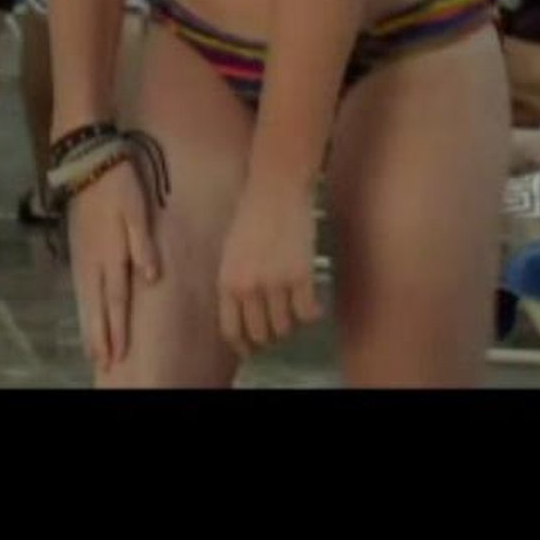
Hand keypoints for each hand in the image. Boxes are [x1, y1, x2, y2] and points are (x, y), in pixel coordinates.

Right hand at [65, 162, 161, 373]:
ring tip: (91, 348)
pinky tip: (84, 314)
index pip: (116, 299)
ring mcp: (81, 254)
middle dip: (101, 335)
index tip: (119, 354)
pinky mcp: (77, 247)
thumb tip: (150, 277)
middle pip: (97, 305)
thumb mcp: (137, 209)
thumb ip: (143, 245)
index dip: (118, 327)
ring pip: (85, 298)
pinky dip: (82, 305)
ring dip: (89, 325)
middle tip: (102, 362)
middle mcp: (93, 260)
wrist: (85, 160)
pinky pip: (79, 285)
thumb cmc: (118, 182)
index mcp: (111, 253)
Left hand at [216, 181, 321, 356]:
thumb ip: (235, 284)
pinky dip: (311, 314)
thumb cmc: (251, 217)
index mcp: (227, 281)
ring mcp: (276, 283)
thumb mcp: (230, 254)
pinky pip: (307, 313)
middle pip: (260, 334)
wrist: (276, 190)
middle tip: (277, 330)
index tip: (251, 350)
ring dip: (289, 325)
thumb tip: (244, 317)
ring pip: (284, 327)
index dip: (242, 346)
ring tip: (292, 312)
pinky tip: (313, 305)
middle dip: (268, 338)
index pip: (231, 330)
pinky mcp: (302, 276)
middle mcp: (248, 287)